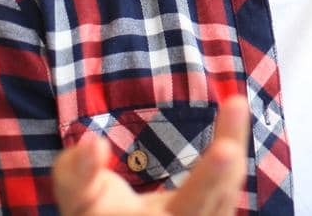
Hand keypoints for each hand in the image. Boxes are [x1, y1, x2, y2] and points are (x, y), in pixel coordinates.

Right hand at [53, 95, 250, 215]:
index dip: (209, 178)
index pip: (188, 207)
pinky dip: (232, 154)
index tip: (226, 150)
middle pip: (219, 194)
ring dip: (234, 142)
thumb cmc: (90, 211)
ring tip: (234, 105)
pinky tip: (232, 118)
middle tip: (237, 105)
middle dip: (229, 156)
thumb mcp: (74, 196)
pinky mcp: (212, 211)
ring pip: (229, 186)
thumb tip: (93, 144)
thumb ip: (76, 172)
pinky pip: (229, 183)